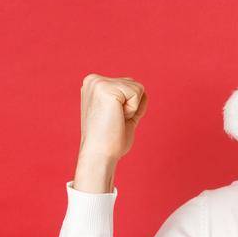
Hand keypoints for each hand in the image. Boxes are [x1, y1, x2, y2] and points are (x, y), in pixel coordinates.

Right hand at [75, 73, 147, 192]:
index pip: (127, 86)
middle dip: (131, 106)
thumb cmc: (109, 141)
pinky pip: (137, 93)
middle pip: (134, 84)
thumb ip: (129, 103)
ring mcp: (98, 83)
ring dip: (132, 109)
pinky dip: (133, 110)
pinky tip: (116, 118)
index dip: (128, 107)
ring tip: (114, 120)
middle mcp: (93, 81)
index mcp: (93, 86)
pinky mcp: (106, 88)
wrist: (100, 155)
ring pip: (137, 88)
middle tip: (114, 122)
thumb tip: (144, 93)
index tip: (112, 120)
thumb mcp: (121, 116)